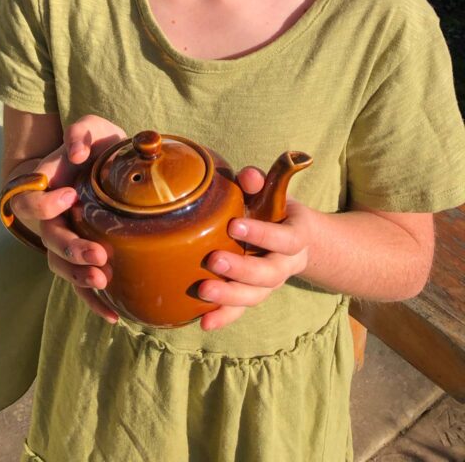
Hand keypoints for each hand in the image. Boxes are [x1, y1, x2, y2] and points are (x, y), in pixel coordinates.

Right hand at [10, 114, 125, 322]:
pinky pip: (83, 283)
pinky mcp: (83, 253)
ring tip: (104, 281)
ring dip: (80, 277)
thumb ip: (79, 132)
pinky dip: (96, 301)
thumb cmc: (93, 143)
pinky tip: (116, 314)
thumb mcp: (88, 127)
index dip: (45, 205)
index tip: (70, 195)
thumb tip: (75, 153)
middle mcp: (49, 218)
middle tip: (98, 254)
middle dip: (72, 250)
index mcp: (43, 189)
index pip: (30, 203)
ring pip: (62, 266)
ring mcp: (64, 238)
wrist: (103, 160)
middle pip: (50, 241)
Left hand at [197, 167, 312, 331]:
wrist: (295, 237)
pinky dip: (223, 317)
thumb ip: (259, 182)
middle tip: (214, 261)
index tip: (234, 225)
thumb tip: (248, 176)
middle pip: (269, 274)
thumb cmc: (273, 208)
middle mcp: (285, 264)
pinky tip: (204, 322)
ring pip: (255, 296)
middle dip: (242, 270)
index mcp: (294, 236)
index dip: (261, 234)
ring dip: (230, 296)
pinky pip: (241, 310)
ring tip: (204, 291)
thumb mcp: (271, 192)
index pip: (284, 238)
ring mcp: (270, 283)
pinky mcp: (254, 294)